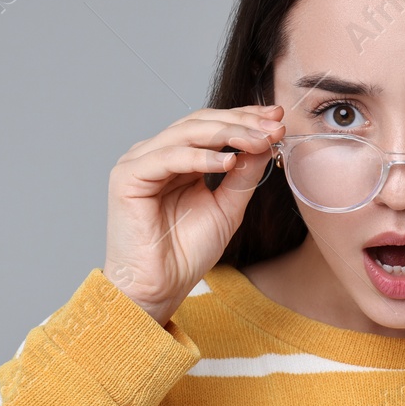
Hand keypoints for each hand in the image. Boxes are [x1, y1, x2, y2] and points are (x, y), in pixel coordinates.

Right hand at [102, 104, 284, 323]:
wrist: (160, 288)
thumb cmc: (186, 253)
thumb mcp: (227, 207)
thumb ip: (243, 175)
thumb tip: (266, 142)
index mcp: (178, 159)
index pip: (212, 126)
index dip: (244, 118)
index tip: (277, 117)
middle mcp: (156, 154)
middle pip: (200, 123)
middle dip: (241, 122)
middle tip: (273, 124)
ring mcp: (139, 162)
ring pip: (186, 133)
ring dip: (227, 134)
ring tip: (258, 141)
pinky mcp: (127, 177)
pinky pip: (168, 158)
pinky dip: (199, 158)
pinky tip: (228, 161)